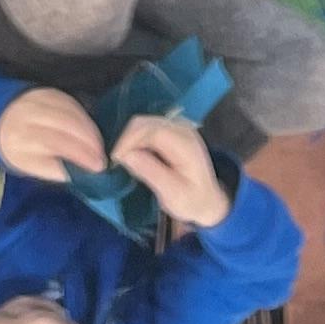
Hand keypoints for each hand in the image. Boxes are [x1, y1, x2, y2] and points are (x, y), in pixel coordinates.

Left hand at [0, 88, 105, 182]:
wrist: (2, 120)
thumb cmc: (19, 149)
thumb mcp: (30, 165)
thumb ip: (55, 168)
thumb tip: (83, 173)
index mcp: (20, 137)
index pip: (54, 143)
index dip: (78, 154)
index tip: (97, 166)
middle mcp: (28, 115)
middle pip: (63, 124)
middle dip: (88, 141)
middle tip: (103, 156)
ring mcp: (38, 100)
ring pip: (69, 111)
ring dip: (89, 129)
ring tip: (100, 145)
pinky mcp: (47, 91)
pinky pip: (70, 102)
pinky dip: (84, 116)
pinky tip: (92, 130)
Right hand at [110, 113, 228, 230]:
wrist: (208, 200)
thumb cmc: (192, 201)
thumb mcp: (173, 194)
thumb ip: (152, 173)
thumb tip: (126, 155)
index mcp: (186, 143)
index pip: (152, 131)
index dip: (129, 141)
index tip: (116, 159)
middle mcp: (182, 128)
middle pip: (144, 123)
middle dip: (125, 139)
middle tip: (116, 162)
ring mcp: (176, 126)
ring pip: (142, 123)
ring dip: (128, 139)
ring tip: (122, 160)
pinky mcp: (169, 129)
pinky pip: (145, 127)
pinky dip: (134, 139)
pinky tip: (131, 155)